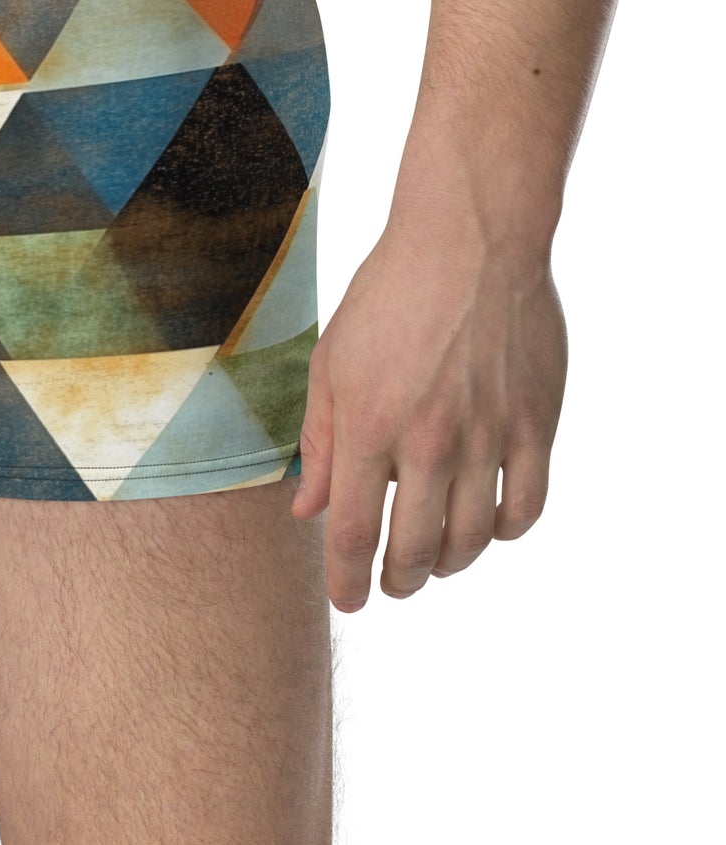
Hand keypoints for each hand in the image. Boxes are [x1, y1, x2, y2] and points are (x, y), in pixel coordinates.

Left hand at [291, 210, 566, 610]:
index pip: (355, 532)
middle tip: (390, 583)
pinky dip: (505, 531)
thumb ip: (321, 443)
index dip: (348, 579)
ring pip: (474, 538)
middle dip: (397, 580)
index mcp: (369, 426)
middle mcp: (430, 440)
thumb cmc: (387, 297)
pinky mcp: (535, 423)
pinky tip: (488, 527)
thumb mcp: (331, 364)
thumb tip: (308, 510)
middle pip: (416, 549)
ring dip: (450, 564)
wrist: (468, 242)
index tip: (348, 602)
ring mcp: (489, 435)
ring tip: (434, 562)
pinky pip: (527, 505)